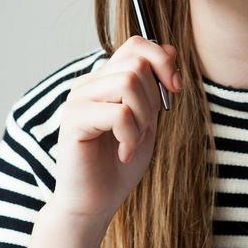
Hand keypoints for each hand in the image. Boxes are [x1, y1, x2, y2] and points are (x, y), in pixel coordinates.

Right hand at [51, 36, 182, 224]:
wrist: (94, 203)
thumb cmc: (119, 165)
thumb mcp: (147, 120)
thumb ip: (155, 87)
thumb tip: (171, 48)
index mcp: (104, 80)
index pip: (135, 45)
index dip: (162, 61)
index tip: (174, 89)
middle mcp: (88, 84)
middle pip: (136, 64)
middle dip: (153, 100)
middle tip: (144, 130)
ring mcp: (77, 100)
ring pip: (128, 83)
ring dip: (143, 118)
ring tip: (133, 141)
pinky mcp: (73, 121)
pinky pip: (118, 113)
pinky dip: (130, 137)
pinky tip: (123, 154)